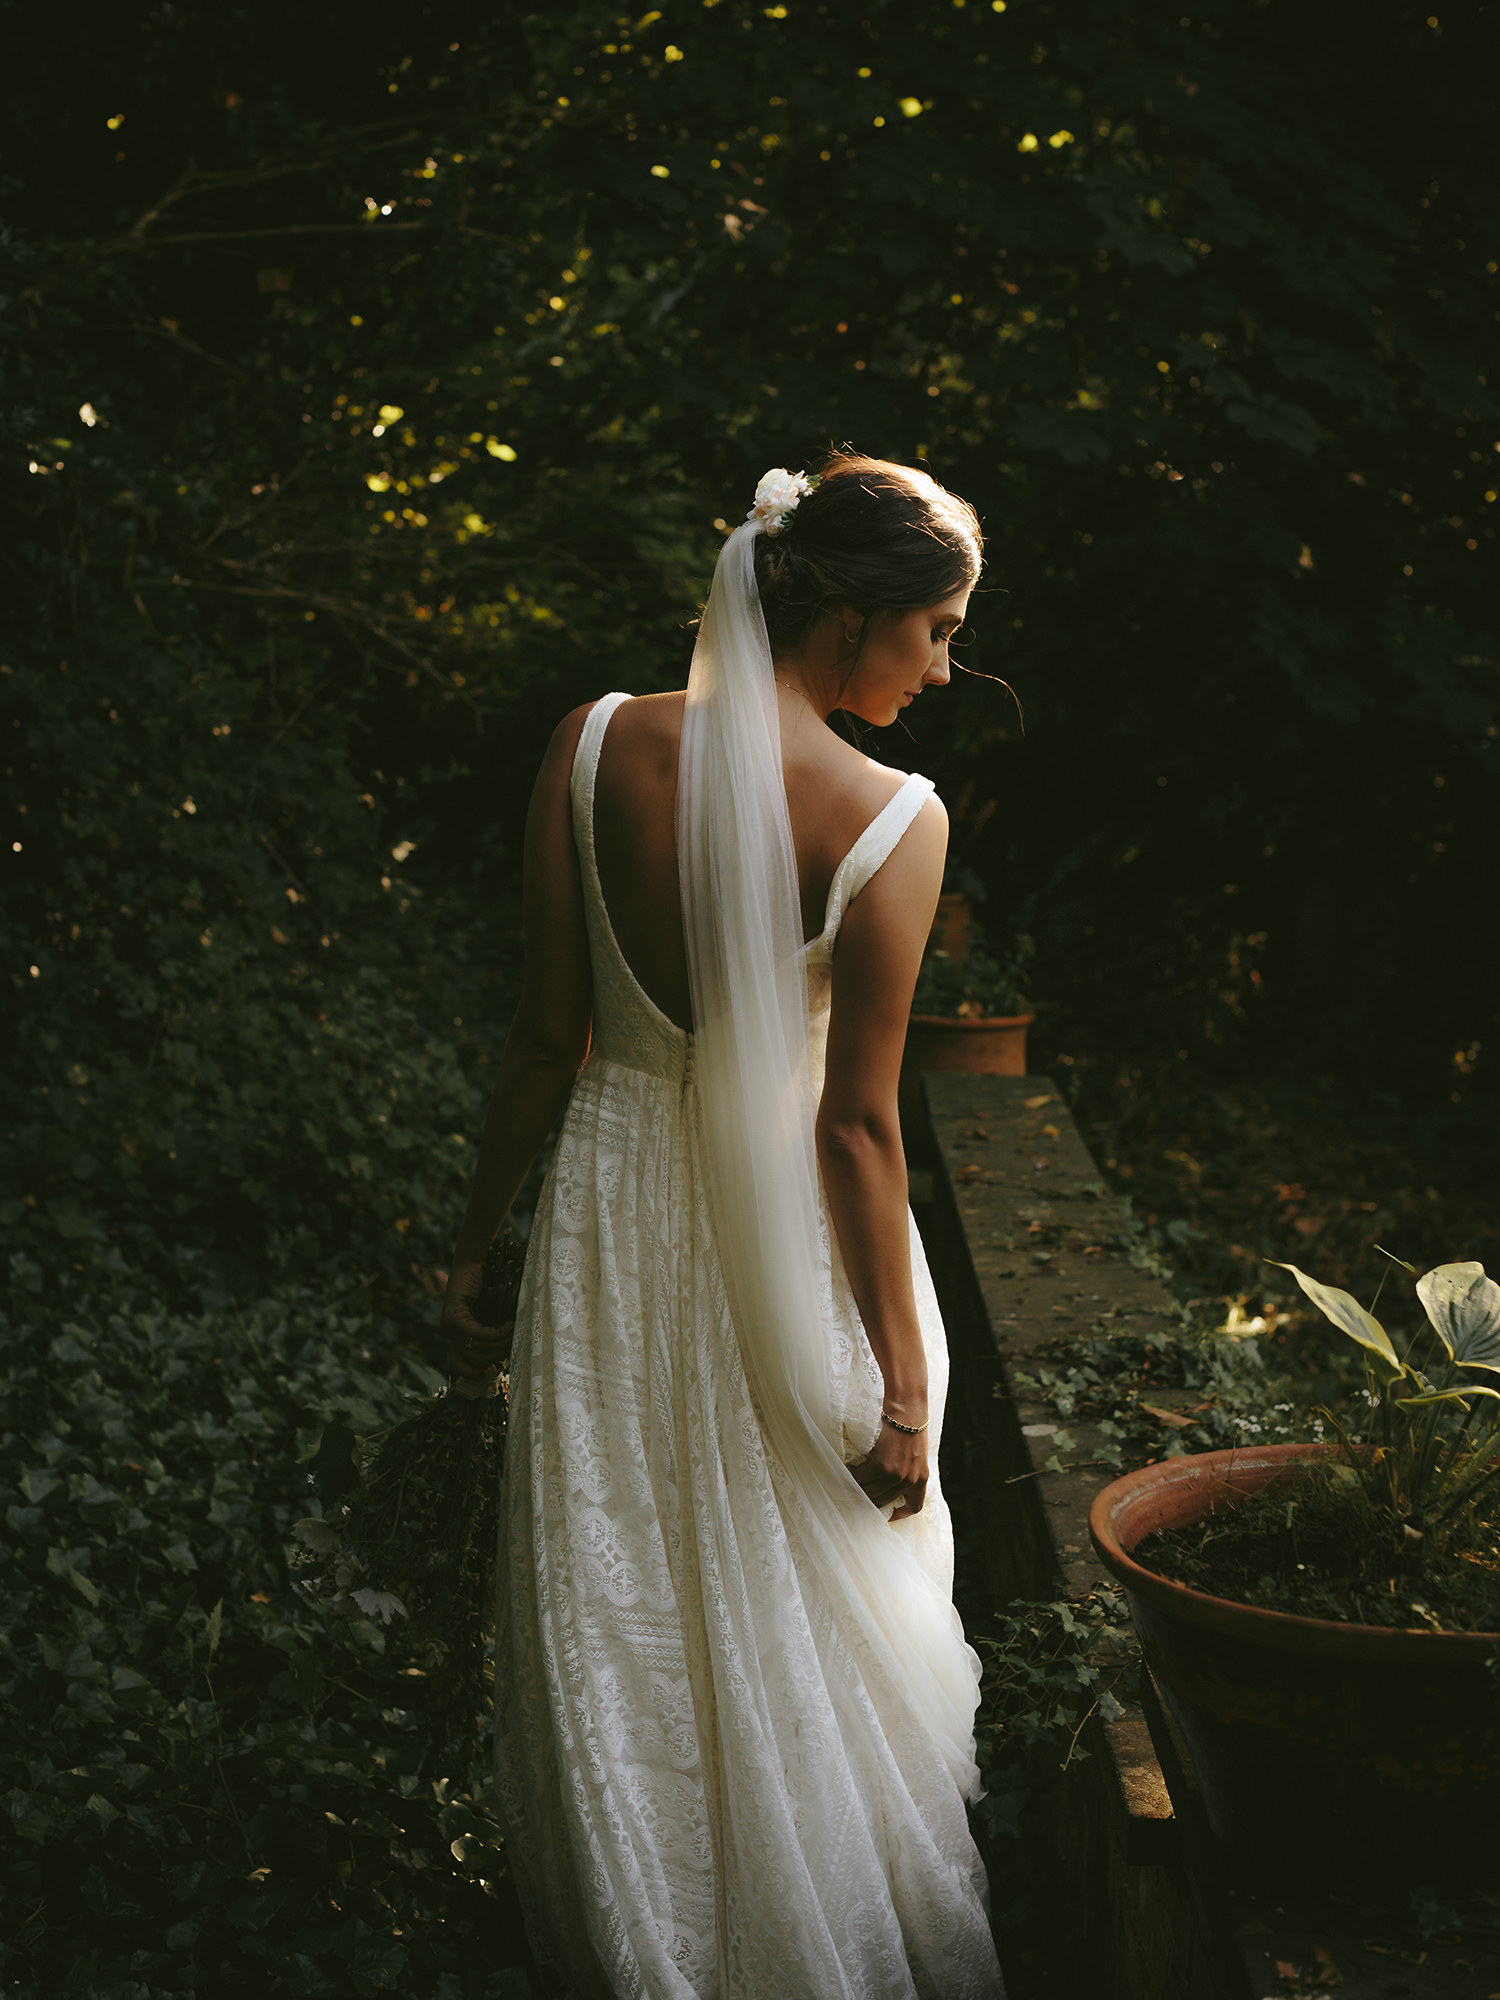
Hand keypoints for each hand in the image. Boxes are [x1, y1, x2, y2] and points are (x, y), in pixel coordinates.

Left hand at [441, 1255, 514, 1388]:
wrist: (474, 1261)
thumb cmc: (488, 1285)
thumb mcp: (492, 1316)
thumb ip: (494, 1334)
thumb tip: (510, 1355)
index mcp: (457, 1336)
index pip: (459, 1366)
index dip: (476, 1374)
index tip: (495, 1368)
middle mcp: (450, 1335)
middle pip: (474, 1361)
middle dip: (497, 1355)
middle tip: (514, 1342)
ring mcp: (449, 1327)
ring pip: (477, 1349)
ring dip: (500, 1343)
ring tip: (514, 1330)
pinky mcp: (453, 1318)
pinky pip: (478, 1335)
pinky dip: (497, 1332)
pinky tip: (509, 1324)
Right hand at [850, 1416, 928, 1522]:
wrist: (907, 1410)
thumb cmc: (911, 1425)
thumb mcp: (917, 1452)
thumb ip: (910, 1467)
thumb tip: (894, 1476)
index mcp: (922, 1478)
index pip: (914, 1506)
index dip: (900, 1514)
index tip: (888, 1514)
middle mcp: (909, 1481)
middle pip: (883, 1501)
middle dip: (868, 1499)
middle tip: (857, 1493)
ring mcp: (895, 1476)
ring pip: (869, 1492)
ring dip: (858, 1488)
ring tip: (850, 1482)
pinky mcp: (881, 1467)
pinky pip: (861, 1477)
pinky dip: (853, 1474)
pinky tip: (849, 1469)